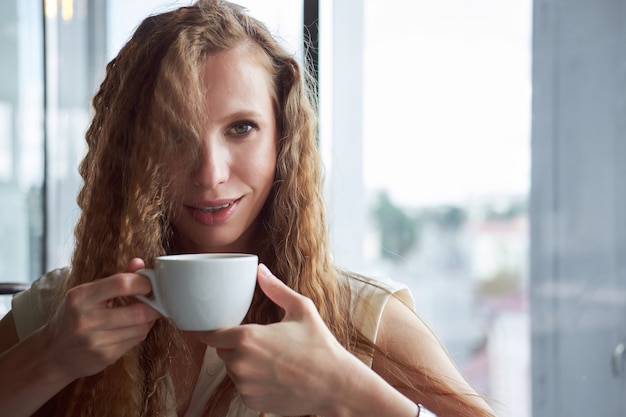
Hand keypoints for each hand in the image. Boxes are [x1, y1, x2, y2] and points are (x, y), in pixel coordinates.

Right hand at [42, 258, 161, 380]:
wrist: (53, 353)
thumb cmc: (73, 317)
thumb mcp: (87, 294)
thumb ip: (115, 279)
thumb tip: (139, 263)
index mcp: (79, 297)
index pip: (122, 284)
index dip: (144, 282)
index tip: (150, 282)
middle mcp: (85, 320)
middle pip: (138, 311)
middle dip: (155, 305)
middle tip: (158, 299)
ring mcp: (95, 341)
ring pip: (141, 328)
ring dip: (150, 319)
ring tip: (147, 312)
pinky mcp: (105, 357)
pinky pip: (136, 341)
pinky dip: (142, 331)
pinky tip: (136, 326)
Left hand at [201, 264, 363, 415]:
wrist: (336, 385)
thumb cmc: (320, 346)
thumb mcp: (301, 309)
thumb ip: (276, 289)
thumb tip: (260, 270)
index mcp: (247, 339)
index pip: (211, 334)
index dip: (213, 330)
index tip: (219, 328)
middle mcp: (240, 364)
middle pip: (222, 352)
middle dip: (234, 346)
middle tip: (260, 341)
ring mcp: (245, 386)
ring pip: (232, 371)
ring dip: (243, 364)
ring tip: (271, 359)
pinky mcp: (252, 403)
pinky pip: (243, 388)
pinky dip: (253, 382)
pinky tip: (274, 375)